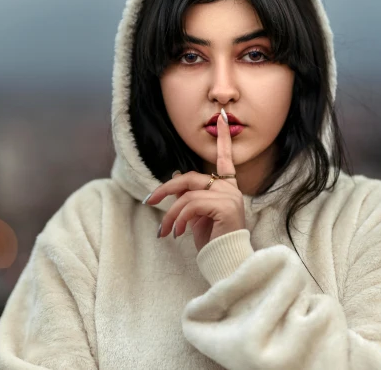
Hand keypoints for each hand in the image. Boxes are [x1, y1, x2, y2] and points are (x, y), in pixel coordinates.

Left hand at [143, 109, 244, 251]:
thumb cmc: (213, 241)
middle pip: (191, 178)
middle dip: (167, 188)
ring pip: (187, 195)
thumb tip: (174, 179)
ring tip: (165, 232)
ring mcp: (228, 197)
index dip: (222, 139)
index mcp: (227, 188)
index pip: (225, 159)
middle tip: (151, 201)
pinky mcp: (224, 207)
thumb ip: (190, 196)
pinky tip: (177, 234)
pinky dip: (179, 219)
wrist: (225, 261)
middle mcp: (230, 189)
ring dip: (171, 214)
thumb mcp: (198, 216)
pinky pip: (191, 205)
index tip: (223, 118)